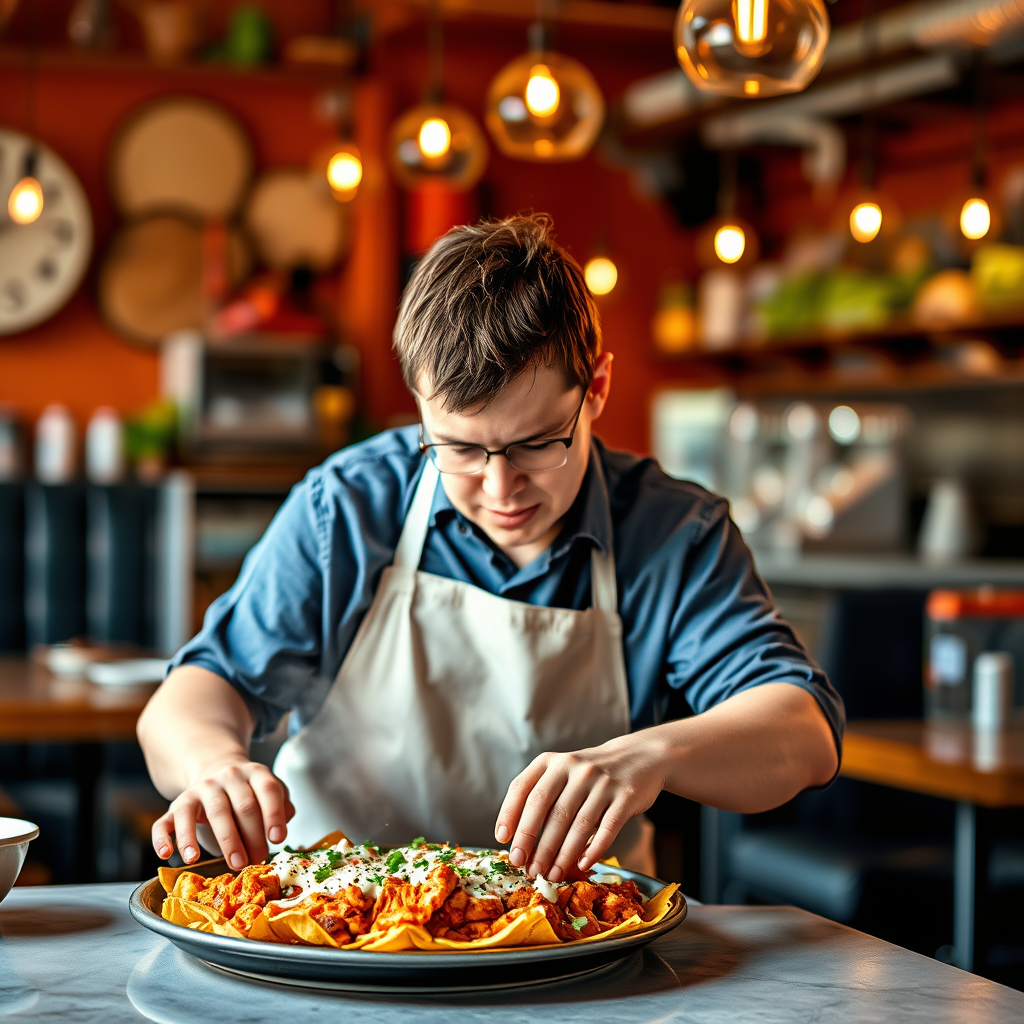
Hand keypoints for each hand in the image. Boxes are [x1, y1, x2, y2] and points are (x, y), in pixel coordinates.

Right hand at [151, 759, 294, 869]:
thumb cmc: (247, 792)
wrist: (215, 771)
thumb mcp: (268, 791)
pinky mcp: (178, 805)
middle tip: (254, 861)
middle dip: (249, 837)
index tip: (277, 839)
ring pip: (211, 812)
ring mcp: (202, 790)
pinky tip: (168, 854)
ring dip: (220, 840)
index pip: (268, 790)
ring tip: (229, 863)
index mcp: (255, 773)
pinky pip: (166, 821)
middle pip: (242, 806)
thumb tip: (282, 827)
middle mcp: (228, 777)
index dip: (274, 815)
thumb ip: (281, 806)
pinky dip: (164, 838)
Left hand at [494, 732, 665, 881]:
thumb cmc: (591, 774)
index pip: (522, 788)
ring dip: (561, 855)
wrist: (639, 756)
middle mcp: (574, 767)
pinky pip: (607, 828)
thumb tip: (520, 842)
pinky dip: (593, 850)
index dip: (509, 815)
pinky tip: (582, 865)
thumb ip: (543, 797)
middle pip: (548, 810)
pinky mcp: (625, 796)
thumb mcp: (563, 773)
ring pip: (577, 824)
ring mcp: (601, 781)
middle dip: (533, 842)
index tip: (503, 840)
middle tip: (526, 868)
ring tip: (551, 875)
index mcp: (552, 762)